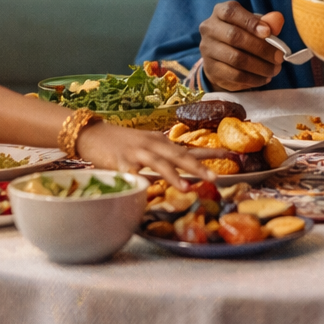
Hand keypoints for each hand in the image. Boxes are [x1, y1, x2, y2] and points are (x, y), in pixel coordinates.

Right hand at [76, 122, 219, 188]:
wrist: (91, 132)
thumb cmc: (120, 142)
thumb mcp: (146, 144)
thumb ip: (163, 155)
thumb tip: (182, 165)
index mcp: (160, 142)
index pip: (189, 148)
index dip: (210, 152)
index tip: (231, 155)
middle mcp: (152, 145)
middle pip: (179, 156)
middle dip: (198, 166)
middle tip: (216, 177)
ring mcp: (136, 153)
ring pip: (159, 164)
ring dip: (174, 176)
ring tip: (187, 187)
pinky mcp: (119, 162)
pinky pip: (132, 174)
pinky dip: (140, 182)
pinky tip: (147, 191)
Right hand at [199, 2, 285, 90]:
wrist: (222, 58)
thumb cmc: (243, 35)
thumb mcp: (255, 25)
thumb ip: (267, 22)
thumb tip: (278, 19)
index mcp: (220, 12)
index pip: (231, 12)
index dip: (250, 22)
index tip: (268, 33)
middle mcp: (210, 29)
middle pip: (234, 36)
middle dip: (261, 48)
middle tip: (279, 57)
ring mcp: (207, 50)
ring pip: (235, 59)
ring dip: (260, 66)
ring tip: (274, 69)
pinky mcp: (211, 69)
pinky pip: (234, 75)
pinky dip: (253, 78)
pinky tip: (265, 78)